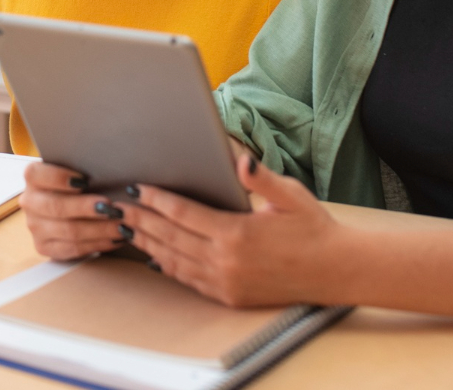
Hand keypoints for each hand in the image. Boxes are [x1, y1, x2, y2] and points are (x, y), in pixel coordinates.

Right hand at [20, 162, 127, 260]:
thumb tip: (108, 169)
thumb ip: (85, 168)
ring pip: (68, 231)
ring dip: (99, 230)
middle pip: (56, 207)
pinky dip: (97, 244)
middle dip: (86, 208)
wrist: (69, 204)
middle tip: (111, 208)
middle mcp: (29, 201)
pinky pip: (73, 249)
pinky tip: (114, 239)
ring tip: (121, 225)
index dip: (60, 178)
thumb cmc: (80, 182)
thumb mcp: (77, 169)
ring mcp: (35, 226)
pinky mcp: (44, 247)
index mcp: (33, 177)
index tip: (85, 180)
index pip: (37, 174)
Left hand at [118, 155, 345, 307]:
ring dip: (147, 242)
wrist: (336, 271)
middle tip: (117, 205)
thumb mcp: (290, 195)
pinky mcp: (229, 296)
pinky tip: (154, 254)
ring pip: (174, 260)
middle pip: (170, 237)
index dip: (156, 200)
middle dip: (141, 218)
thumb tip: (239, 158)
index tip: (137, 187)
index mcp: (237, 233)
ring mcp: (225, 282)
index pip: (183, 214)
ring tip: (126, 226)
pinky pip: (189, 279)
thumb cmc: (314, 228)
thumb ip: (260, 178)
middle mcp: (225, 261)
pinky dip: (167, 265)